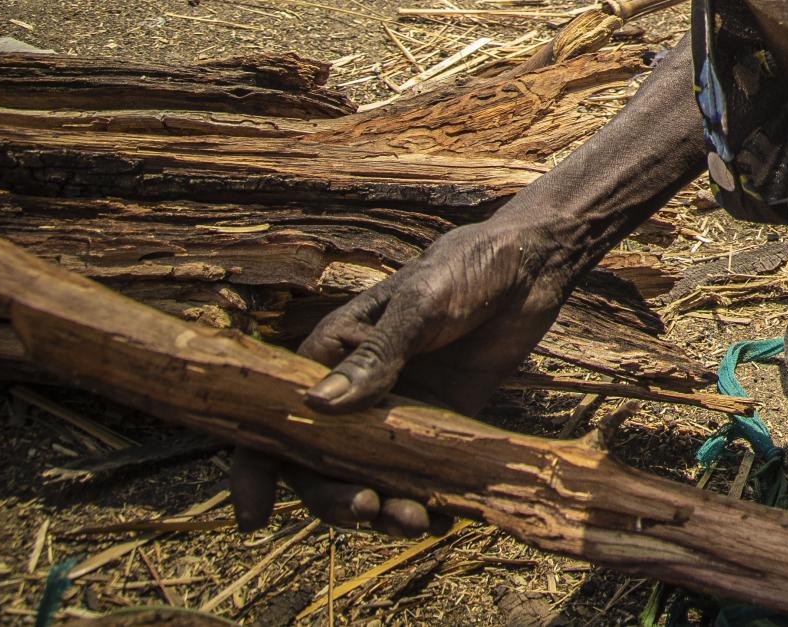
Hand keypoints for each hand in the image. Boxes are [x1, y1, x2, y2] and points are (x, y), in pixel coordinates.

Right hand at [228, 217, 568, 537]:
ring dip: (384, 508)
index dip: (257, 469)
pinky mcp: (442, 422)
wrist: (532, 264)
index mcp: (332, 353)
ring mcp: (398, 411)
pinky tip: (446, 518)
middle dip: (334, 496)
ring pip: (371, 475)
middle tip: (367, 509)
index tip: (255, 516)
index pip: (279, 417)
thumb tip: (318, 405)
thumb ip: (375, 355)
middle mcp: (356, 390)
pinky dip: (428, 500)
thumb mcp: (419, 304)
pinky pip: (422, 472)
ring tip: (415, 522)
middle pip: (322, 462)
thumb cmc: (464, 268)